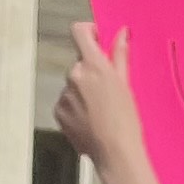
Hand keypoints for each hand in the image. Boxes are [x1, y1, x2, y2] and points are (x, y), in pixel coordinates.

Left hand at [55, 24, 145, 174]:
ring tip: (99, 111)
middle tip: (106, 90)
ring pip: (72, 85)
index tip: (97, 40)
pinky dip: (75, 108)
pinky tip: (90, 120)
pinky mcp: (58, 112)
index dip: (88, 32)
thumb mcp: (125, 83)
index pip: (79, 31)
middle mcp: (74, 75)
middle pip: (79, 63)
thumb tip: (122, 32)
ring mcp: (64, 94)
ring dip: (82, 91)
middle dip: (90, 71)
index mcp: (92, 64)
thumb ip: (119, 55)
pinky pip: (66, 102)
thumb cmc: (125, 118)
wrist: (114, 152)